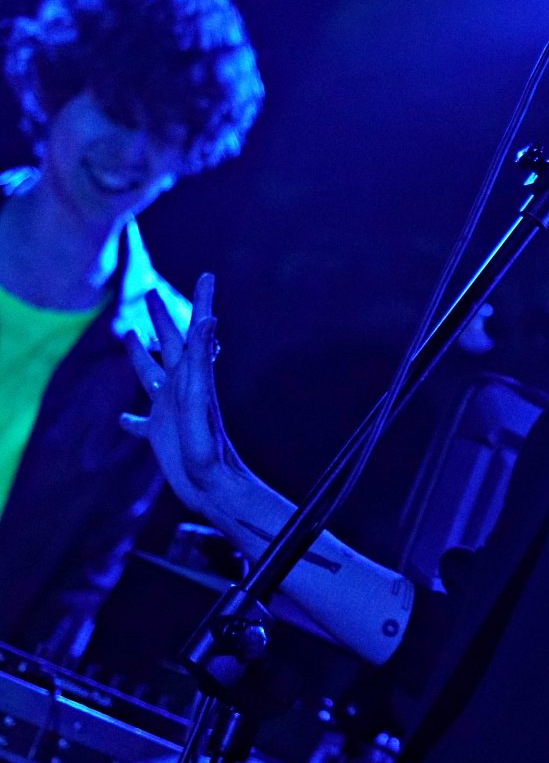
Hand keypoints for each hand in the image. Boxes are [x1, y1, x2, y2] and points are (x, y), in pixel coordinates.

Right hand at [120, 272, 245, 513]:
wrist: (213, 487)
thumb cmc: (208, 448)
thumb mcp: (201, 400)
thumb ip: (201, 362)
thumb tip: (208, 319)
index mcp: (194, 375)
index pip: (197, 329)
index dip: (202, 301)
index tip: (208, 275)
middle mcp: (181, 388)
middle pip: (169, 344)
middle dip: (161, 318)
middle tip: (152, 292)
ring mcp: (169, 410)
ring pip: (150, 375)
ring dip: (139, 356)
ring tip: (129, 336)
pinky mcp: (159, 434)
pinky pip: (141, 423)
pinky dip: (130, 419)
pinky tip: (121, 419)